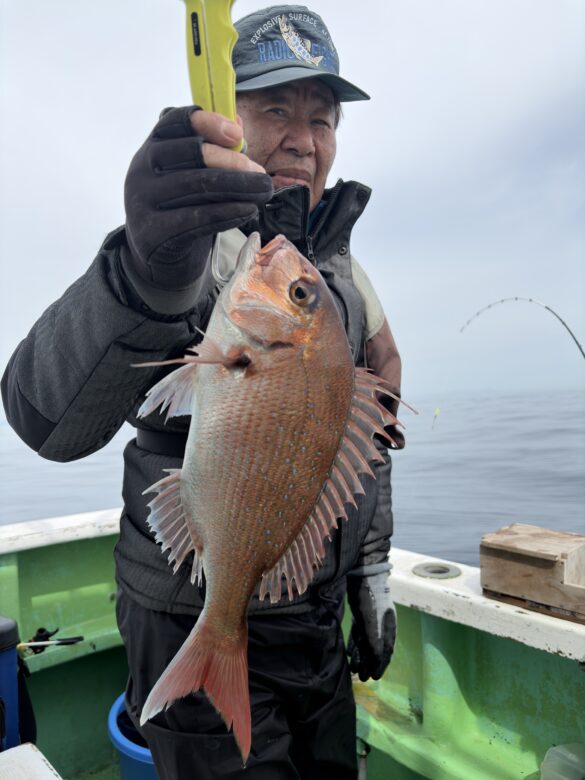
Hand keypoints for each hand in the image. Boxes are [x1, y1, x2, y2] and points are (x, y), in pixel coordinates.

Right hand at [123, 106, 272, 305]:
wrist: (158, 259)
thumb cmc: (182, 209)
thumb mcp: (194, 176)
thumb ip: (214, 150)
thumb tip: (238, 122)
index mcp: (153, 146)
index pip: (174, 121)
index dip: (207, 122)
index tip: (237, 134)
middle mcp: (142, 168)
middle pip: (192, 153)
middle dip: (234, 162)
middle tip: (262, 175)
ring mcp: (143, 199)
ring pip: (198, 185)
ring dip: (239, 187)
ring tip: (264, 192)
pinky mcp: (152, 231)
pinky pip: (197, 218)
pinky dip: (228, 213)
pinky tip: (248, 211)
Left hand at [346, 571, 396, 681]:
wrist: (364, 574)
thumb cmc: (371, 597)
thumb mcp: (371, 620)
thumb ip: (374, 639)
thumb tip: (376, 659)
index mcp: (389, 626)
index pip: (386, 650)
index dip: (381, 665)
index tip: (374, 677)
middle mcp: (382, 624)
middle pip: (376, 649)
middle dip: (369, 663)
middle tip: (362, 678)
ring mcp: (371, 619)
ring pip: (366, 642)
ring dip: (361, 656)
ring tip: (354, 669)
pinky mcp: (361, 614)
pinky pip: (359, 634)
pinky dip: (355, 644)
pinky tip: (350, 653)